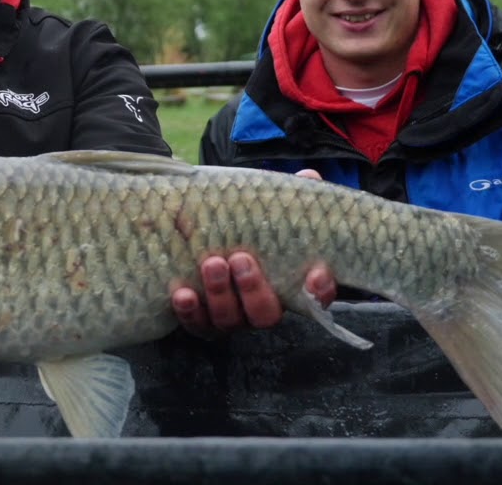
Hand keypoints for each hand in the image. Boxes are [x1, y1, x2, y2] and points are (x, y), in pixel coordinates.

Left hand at [169, 168, 336, 336]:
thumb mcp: (271, 210)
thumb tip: (308, 176)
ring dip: (220, 294)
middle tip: (241, 258)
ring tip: (212, 263)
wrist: (206, 235)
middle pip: (265, 314)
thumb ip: (291, 197)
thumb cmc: (249, 226)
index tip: (316, 273)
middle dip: (253, 289)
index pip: (316, 298)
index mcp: (289, 284)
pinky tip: (182, 293)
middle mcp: (261, 307)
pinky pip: (196, 323)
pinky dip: (190, 311)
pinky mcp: (201, 320)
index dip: (319, 291)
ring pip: (229, 319)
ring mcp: (231, 317)